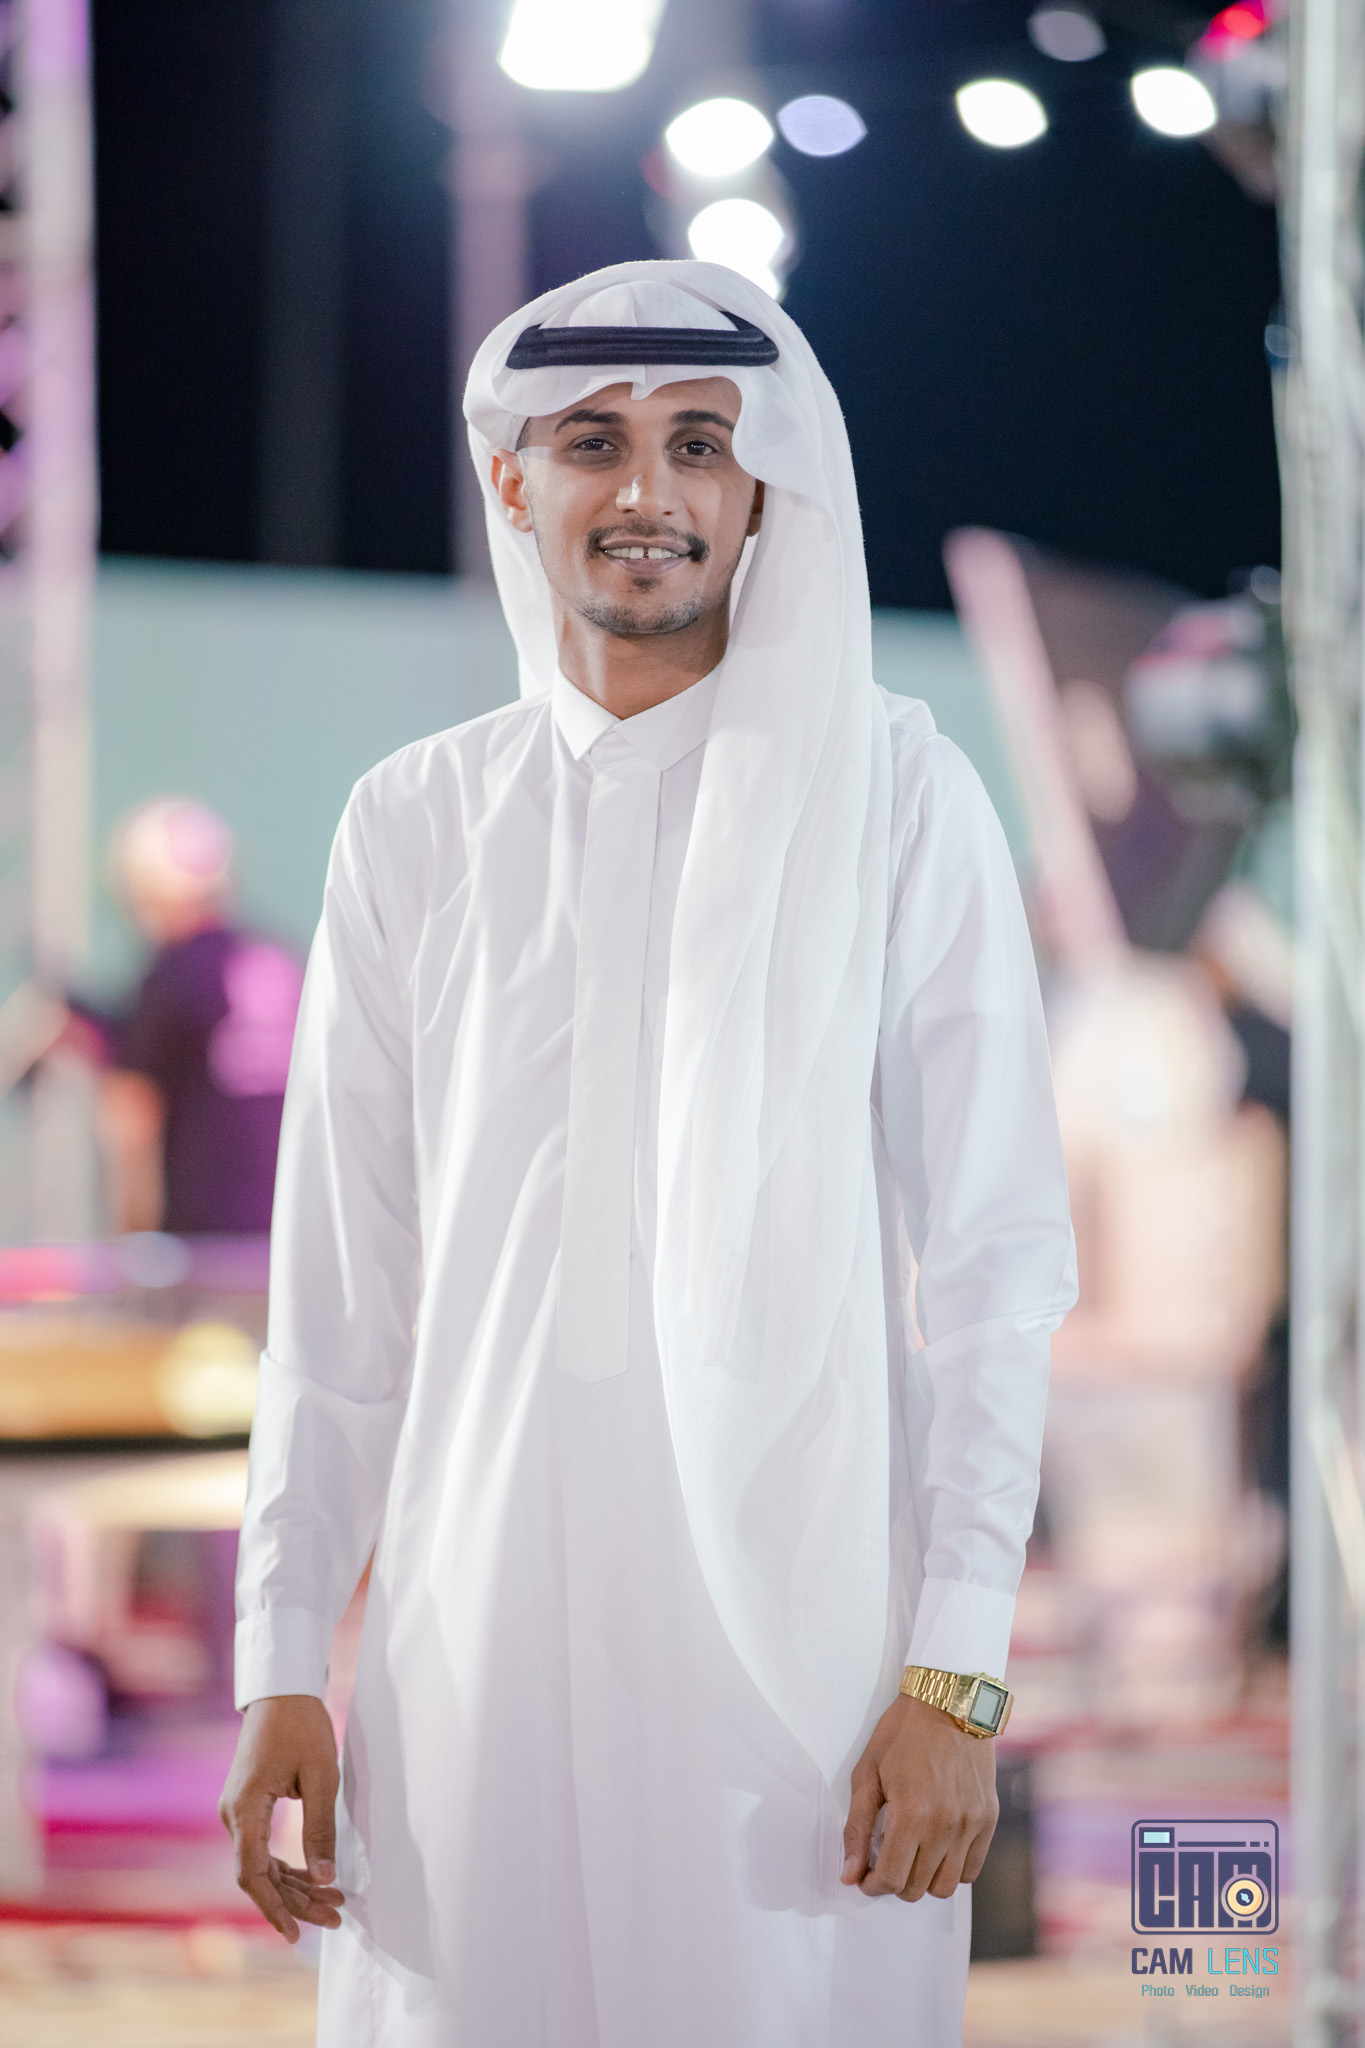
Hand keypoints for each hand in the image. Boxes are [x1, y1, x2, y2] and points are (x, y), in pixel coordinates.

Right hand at [220, 1694, 344, 1942]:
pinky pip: (263, 1849)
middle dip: (296, 1902)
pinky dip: (288, 1867)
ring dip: (295, 1887)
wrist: (281, 1690)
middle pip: (259, 1876)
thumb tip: (324, 1879)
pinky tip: (315, 1879)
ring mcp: (237, 1812)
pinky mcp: (247, 1808)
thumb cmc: (302, 1726)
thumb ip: (320, 1829)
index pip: (253, 1875)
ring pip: (262, 1866)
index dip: (275, 1908)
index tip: (297, 1934)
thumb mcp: (321, 1776)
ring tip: (334, 1904)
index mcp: (245, 1809)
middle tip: (335, 1918)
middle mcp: (233, 1816)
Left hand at [841, 1693, 998, 1901]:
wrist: (949, 1702)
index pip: (890, 1879)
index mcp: (911, 1815)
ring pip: (945, 1886)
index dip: (871, 1884)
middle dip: (894, 1881)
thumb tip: (849, 1874)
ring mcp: (971, 1825)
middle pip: (917, 1888)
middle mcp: (945, 1826)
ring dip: (923, 1880)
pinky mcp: (988, 1819)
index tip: (864, 1876)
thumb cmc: (901, 1734)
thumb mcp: (867, 1774)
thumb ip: (856, 1828)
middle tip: (884, 1861)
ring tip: (911, 1856)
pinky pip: (972, 1869)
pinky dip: (952, 1869)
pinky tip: (936, 1849)